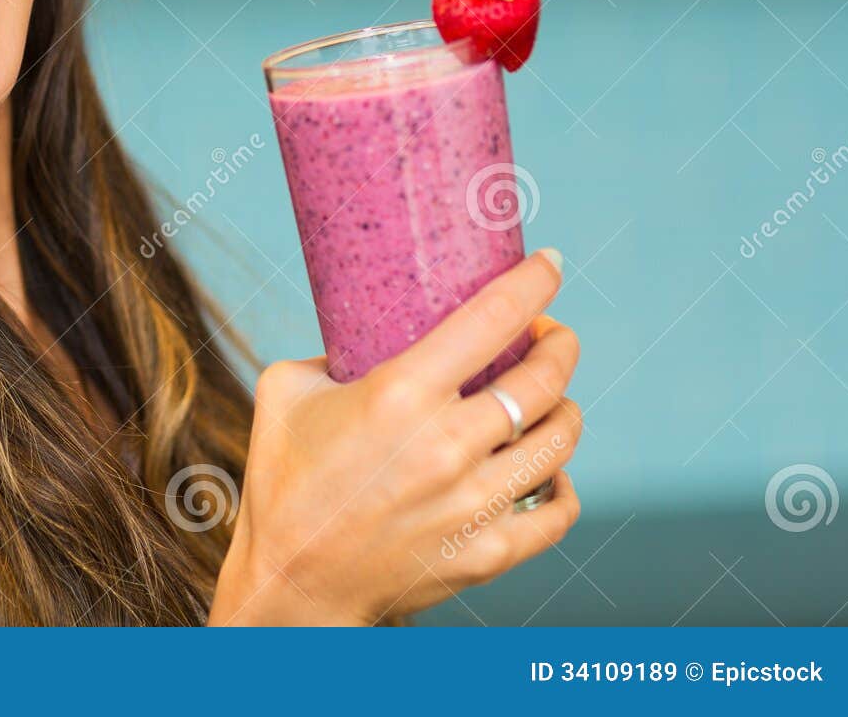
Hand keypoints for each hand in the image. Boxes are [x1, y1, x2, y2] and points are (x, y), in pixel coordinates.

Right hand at [209, 249, 581, 625]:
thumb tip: (366, 333)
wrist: (291, 583)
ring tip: (550, 398)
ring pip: (559, 440)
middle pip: (543, 380)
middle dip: (560, 343)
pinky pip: (556, 512)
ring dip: (565, 407)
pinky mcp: (486, 552)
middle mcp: (446, 446)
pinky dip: (562, 483)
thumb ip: (331, 354)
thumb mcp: (286, 392)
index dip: (534, 283)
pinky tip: (549, 469)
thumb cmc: (282, 481)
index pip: (492, 319)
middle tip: (551, 334)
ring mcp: (472, 504)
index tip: (552, 264)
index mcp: (399, 395)